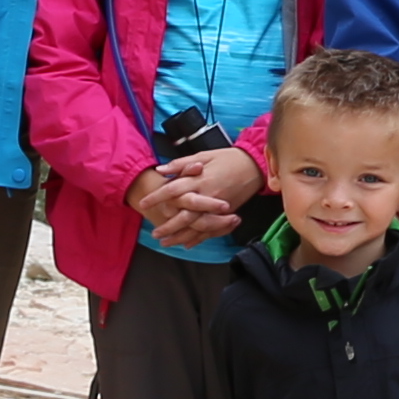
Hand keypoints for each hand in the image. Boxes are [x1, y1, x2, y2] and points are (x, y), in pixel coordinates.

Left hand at [133, 147, 259, 245]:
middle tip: (154, 233)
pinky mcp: (226, 214)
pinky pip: (211, 230)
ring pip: (195, 226)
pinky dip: (199, 238)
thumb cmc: (228, 158)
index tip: (143, 204)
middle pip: (183, 215)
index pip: (173, 190)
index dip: (157, 197)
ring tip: (166, 242)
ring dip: (180, 236)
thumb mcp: (203, 155)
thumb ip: (181, 164)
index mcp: (199, 179)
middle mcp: (206, 195)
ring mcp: (217, 207)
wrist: (254, 165)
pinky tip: (188, 244)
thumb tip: (161, 170)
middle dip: (167, 226)